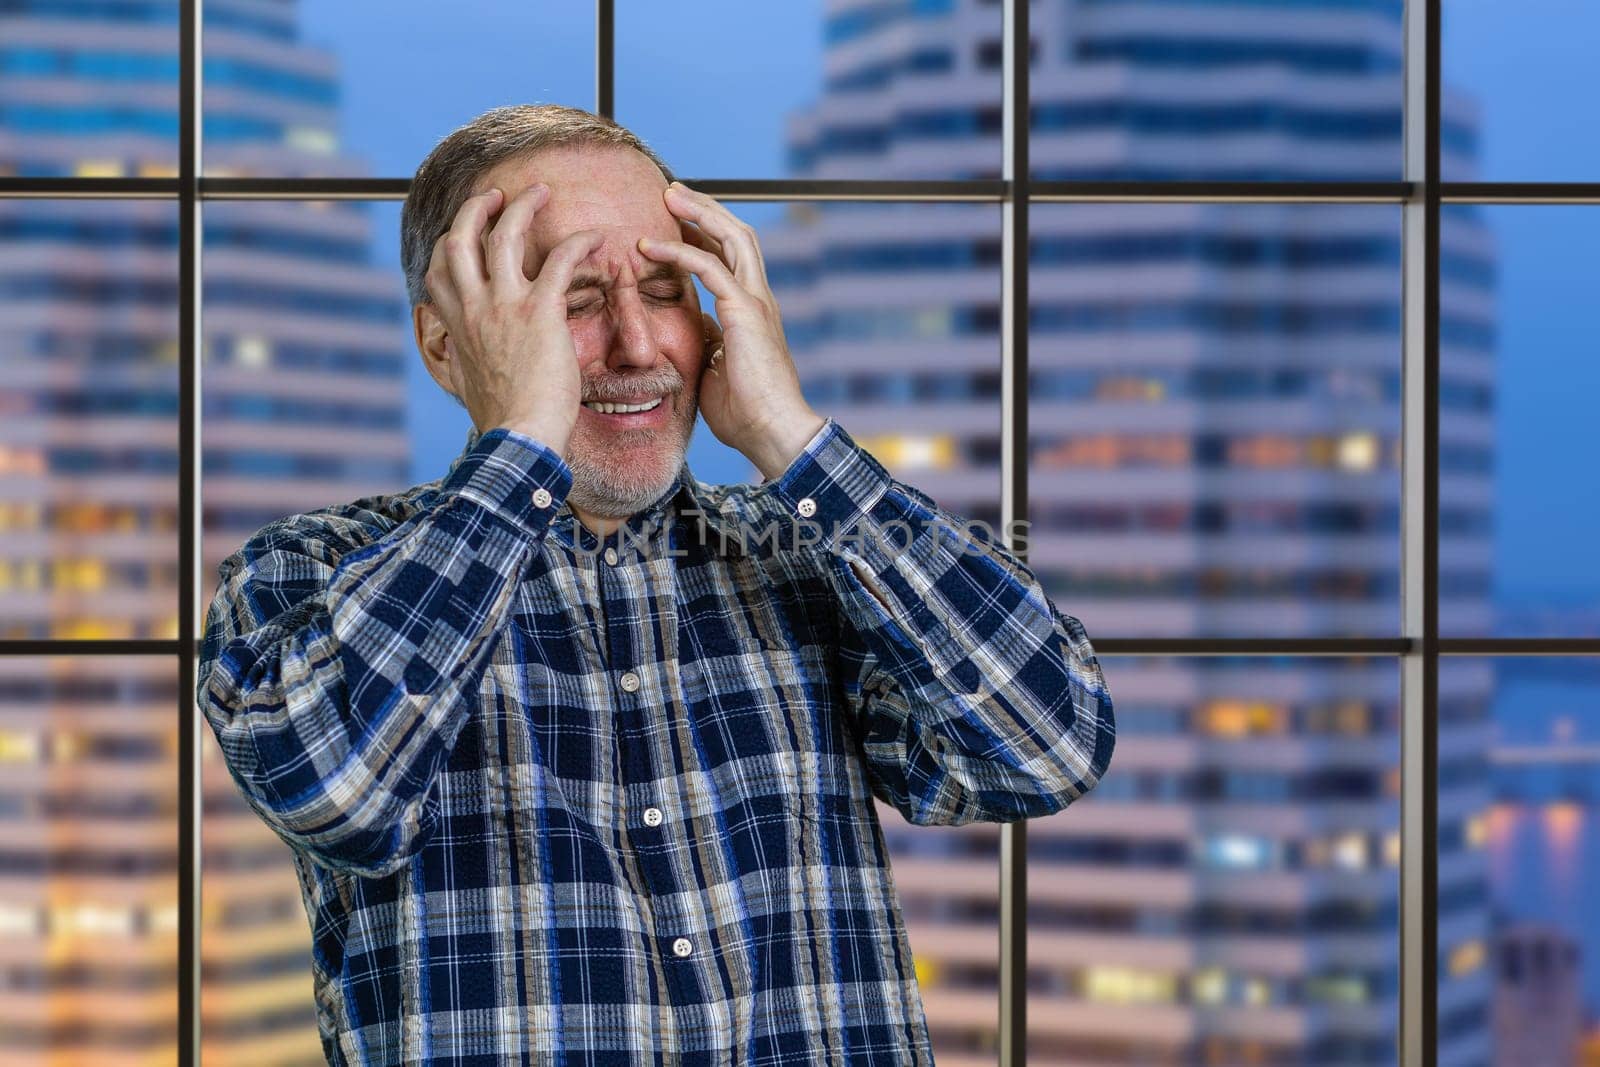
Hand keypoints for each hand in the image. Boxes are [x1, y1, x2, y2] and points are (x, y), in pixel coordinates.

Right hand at [423, 184, 606, 454]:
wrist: (518, 437)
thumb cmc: (502, 419)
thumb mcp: (470, 382)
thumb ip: (467, 360)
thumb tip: (465, 361)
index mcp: (457, 325)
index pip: (439, 269)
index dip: (449, 244)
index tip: (465, 233)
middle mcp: (474, 307)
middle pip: (461, 238)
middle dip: (476, 209)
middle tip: (496, 195)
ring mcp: (504, 306)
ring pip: (505, 234)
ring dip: (522, 206)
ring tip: (541, 192)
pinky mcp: (541, 312)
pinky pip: (560, 260)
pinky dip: (580, 242)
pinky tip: (596, 237)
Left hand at [637, 182, 825, 480]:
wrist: (772, 432)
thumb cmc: (746, 412)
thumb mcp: (716, 368)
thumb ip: (708, 343)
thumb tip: (693, 331)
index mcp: (751, 311)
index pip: (730, 257)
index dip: (704, 233)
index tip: (673, 220)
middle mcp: (758, 298)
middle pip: (736, 235)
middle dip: (705, 208)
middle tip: (672, 191)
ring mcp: (755, 302)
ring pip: (730, 238)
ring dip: (698, 213)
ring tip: (668, 196)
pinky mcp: (744, 312)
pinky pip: (710, 268)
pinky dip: (680, 252)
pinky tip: (651, 247)